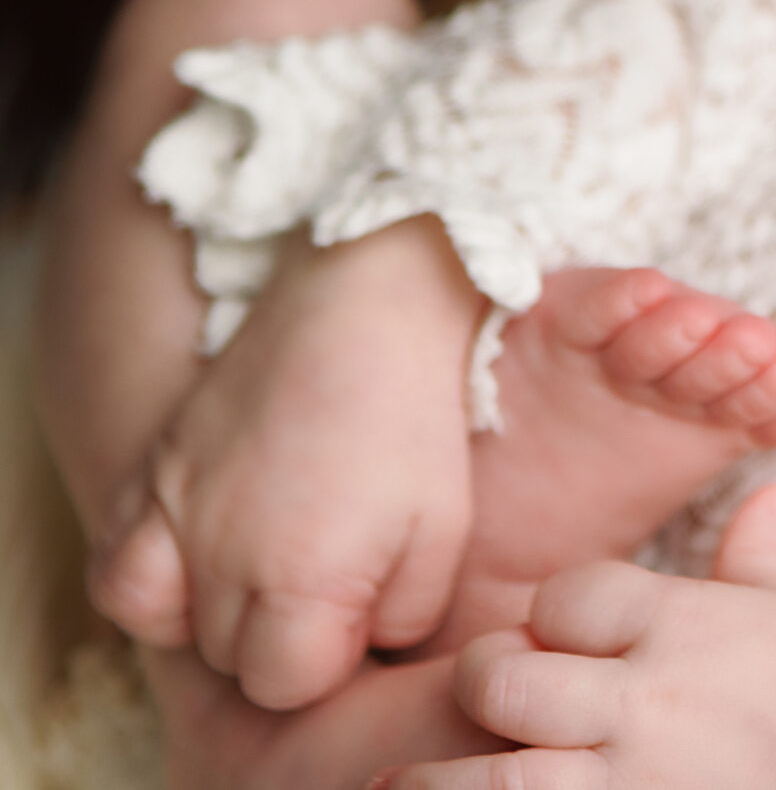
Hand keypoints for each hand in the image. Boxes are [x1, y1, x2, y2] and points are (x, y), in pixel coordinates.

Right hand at [89, 217, 486, 709]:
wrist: (367, 309)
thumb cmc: (414, 419)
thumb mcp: (444, 528)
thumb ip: (406, 614)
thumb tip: (360, 647)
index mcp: (307, 578)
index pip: (286, 684)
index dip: (327, 657)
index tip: (356, 605)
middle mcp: (227, 557)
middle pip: (229, 657)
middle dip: (279, 634)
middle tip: (325, 570)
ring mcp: (178, 514)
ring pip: (167, 624)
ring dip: (215, 612)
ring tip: (265, 565)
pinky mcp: (152, 475)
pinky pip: (114, 572)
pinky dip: (147, 581)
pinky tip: (197, 553)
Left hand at [384, 486, 775, 789]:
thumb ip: (760, 561)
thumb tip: (769, 501)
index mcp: (683, 623)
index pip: (564, 598)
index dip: (550, 616)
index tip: (555, 635)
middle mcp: (644, 700)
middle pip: (502, 679)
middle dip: (486, 685)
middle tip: (492, 699)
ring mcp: (634, 781)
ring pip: (490, 782)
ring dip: (439, 784)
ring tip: (401, 787)